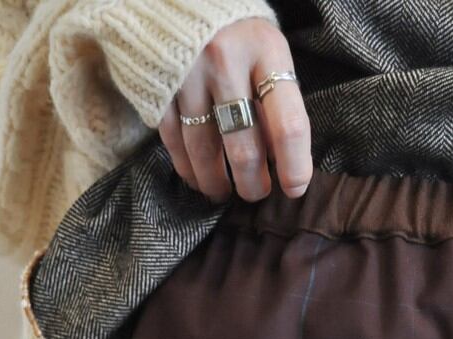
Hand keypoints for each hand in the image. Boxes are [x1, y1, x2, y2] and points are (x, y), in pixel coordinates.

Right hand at [158, 18, 312, 203]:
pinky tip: (196, 177)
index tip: (294, 188)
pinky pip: (174, 140)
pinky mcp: (158, 85)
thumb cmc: (236, 30)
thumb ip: (277, 98)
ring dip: (216, 182)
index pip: (288, 124)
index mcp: (265, 50)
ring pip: (204, 151)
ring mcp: (187, 74)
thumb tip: (282, 159)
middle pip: (244, 146)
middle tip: (257, 194)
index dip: (294, 166)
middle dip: (253, 183)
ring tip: (224, 192)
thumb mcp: (267, 49)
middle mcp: (226, 61)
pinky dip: (186, 167)